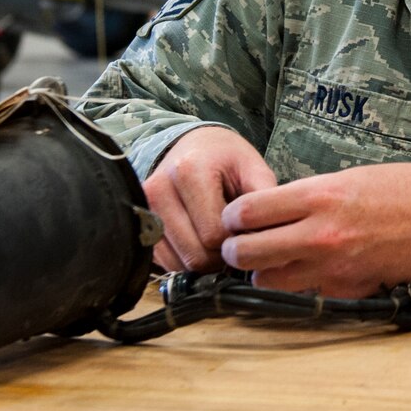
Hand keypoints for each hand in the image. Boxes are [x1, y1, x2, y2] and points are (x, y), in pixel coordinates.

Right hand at [143, 126, 278, 272]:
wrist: (195, 146)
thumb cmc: (226, 158)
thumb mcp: (253, 167)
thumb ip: (264, 199)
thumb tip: (269, 239)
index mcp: (188, 172)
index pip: (214, 234)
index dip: (237, 240)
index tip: (247, 229)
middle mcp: (158, 190)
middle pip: (195, 254)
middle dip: (222, 255)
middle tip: (235, 239)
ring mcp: (144, 209)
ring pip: (180, 264)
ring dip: (205, 260)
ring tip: (218, 237)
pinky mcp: (140, 225)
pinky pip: (166, 263)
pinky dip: (188, 260)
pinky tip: (200, 240)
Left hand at [219, 163, 410, 296]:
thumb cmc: (404, 189)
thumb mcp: (348, 178)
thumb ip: (307, 196)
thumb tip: (271, 212)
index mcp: (320, 195)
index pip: (248, 211)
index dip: (233, 216)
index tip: (235, 218)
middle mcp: (320, 233)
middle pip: (247, 252)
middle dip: (236, 249)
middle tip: (239, 244)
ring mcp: (333, 266)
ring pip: (268, 279)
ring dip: (263, 270)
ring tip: (272, 260)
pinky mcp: (347, 289)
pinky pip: (305, 292)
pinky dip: (300, 284)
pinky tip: (310, 270)